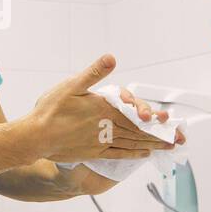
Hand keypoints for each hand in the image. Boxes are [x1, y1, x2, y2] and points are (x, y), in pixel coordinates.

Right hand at [25, 54, 178, 163]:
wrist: (35, 137)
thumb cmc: (49, 110)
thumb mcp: (71, 85)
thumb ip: (94, 73)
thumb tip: (111, 58)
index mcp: (103, 108)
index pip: (132, 112)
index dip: (151, 115)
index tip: (166, 119)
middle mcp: (106, 126)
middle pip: (136, 129)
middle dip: (157, 132)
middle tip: (175, 136)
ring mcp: (101, 141)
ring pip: (131, 142)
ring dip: (150, 143)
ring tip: (167, 145)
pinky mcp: (94, 152)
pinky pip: (118, 154)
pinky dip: (132, 153)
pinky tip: (143, 153)